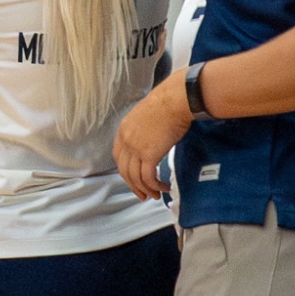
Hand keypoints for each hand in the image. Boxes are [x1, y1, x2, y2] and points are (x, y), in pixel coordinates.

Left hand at [113, 71, 190, 200]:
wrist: (175, 100)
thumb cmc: (168, 104)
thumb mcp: (147, 116)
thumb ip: (143, 130)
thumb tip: (152, 141)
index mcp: (124, 130)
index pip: (118, 156)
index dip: (125, 170)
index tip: (133, 178)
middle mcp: (126, 140)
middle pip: (124, 170)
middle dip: (133, 186)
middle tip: (142, 194)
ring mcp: (136, 148)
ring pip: (136, 177)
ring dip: (145, 189)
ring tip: (155, 195)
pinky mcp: (149, 155)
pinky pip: (148, 177)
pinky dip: (155, 186)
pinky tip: (163, 188)